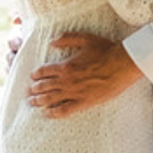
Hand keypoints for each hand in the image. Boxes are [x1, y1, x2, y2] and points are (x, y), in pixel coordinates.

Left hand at [26, 30, 144, 117]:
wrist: (123, 64)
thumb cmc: (105, 50)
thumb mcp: (84, 38)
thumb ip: (65, 38)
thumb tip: (51, 42)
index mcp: (66, 65)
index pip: (44, 71)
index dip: (36, 74)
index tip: (32, 77)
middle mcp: (67, 80)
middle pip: (45, 86)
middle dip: (34, 89)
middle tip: (28, 92)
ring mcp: (76, 92)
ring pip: (52, 99)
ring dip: (39, 101)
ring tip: (32, 103)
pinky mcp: (86, 102)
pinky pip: (66, 110)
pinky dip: (55, 113)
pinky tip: (47, 114)